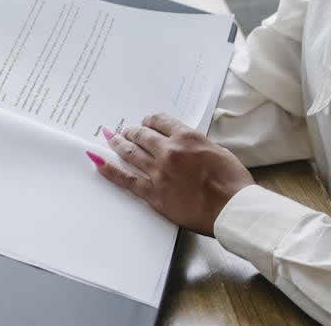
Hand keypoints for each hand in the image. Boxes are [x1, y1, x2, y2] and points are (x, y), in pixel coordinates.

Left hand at [89, 113, 253, 236]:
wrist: (232, 209)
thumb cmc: (232, 181)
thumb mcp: (217, 150)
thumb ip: (196, 144)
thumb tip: (185, 146)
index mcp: (186, 137)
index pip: (160, 121)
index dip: (151, 120)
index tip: (147, 122)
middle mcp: (168, 151)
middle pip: (142, 135)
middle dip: (133, 131)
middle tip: (126, 130)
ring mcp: (158, 172)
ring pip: (131, 153)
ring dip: (118, 143)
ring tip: (110, 138)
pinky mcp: (153, 194)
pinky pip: (126, 180)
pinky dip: (109, 170)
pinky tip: (98, 162)